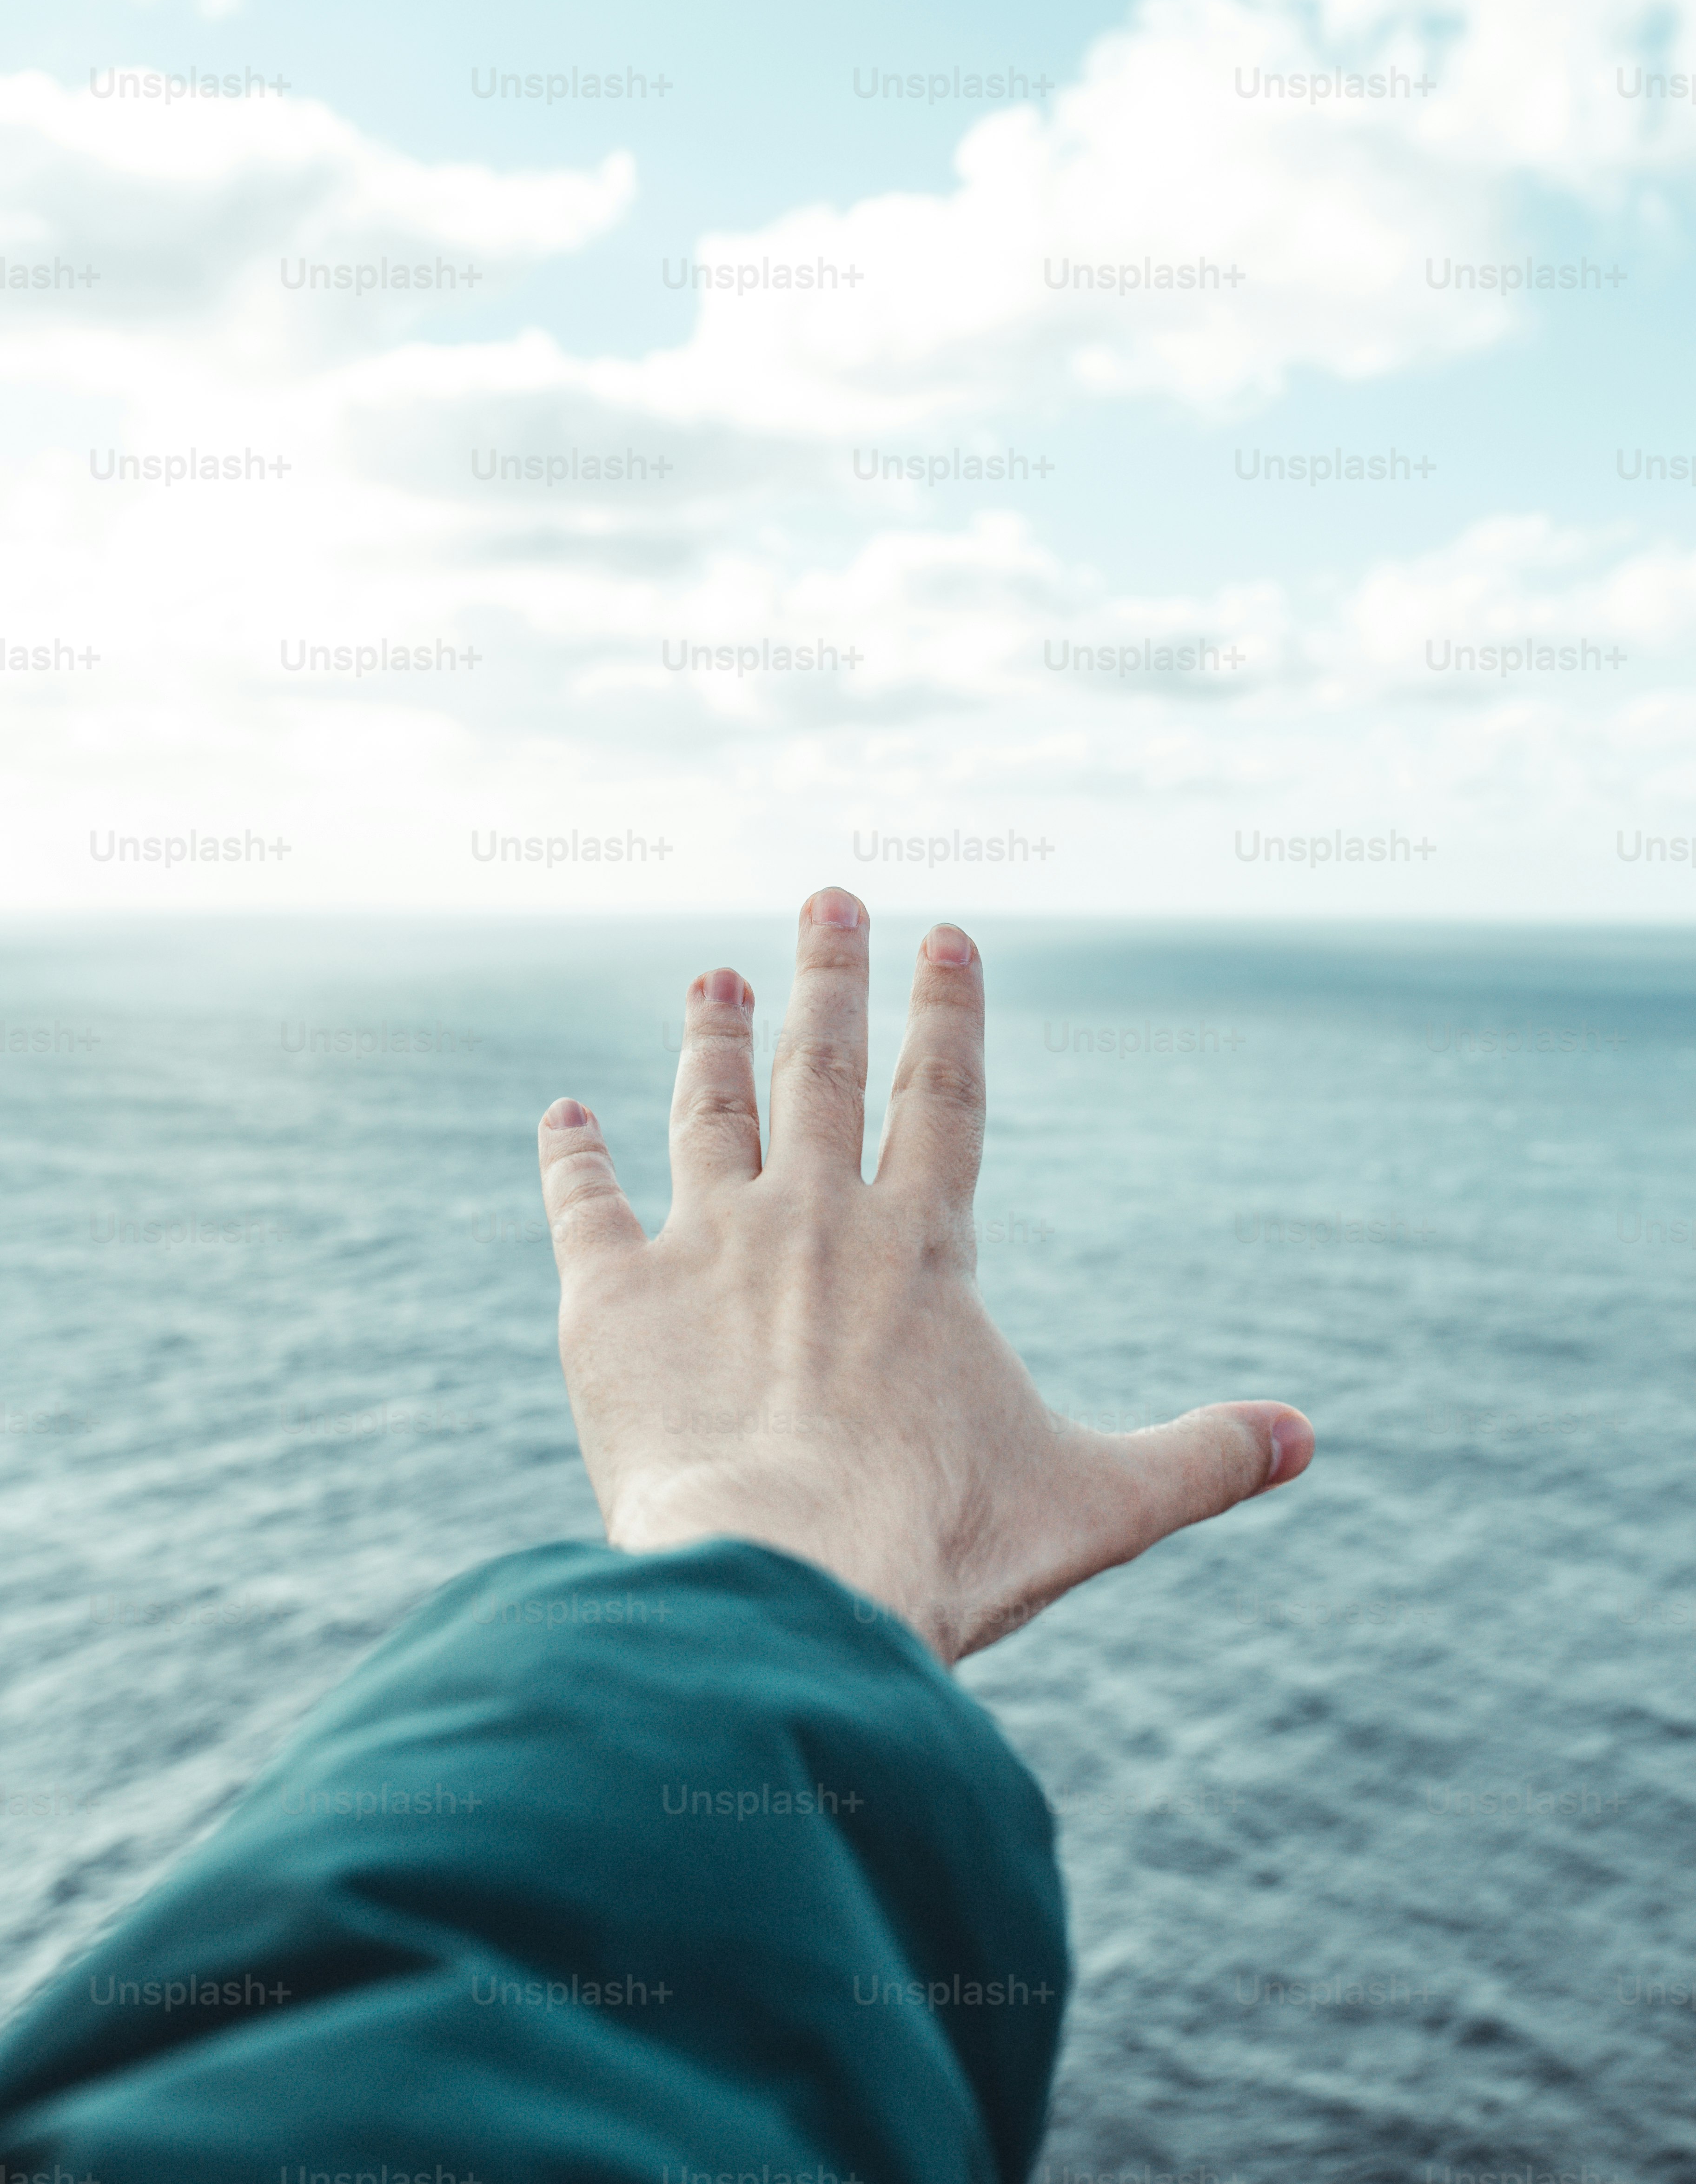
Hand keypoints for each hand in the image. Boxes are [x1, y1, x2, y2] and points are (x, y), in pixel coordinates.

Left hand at [537, 888, 1312, 1665]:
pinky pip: (585, 1206)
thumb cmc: (940, 1542)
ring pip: (708, 1112)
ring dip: (713, 1038)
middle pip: (819, 1068)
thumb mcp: (1096, 1501)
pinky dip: (572, 1158)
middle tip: (828, 895)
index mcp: (920, 1247)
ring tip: (715, 976)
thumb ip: (1200, 1459)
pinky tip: (563, 1116)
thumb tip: (1306, 1438)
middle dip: (829, 975)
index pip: (940, 1095)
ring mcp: (706, 1247)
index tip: (944, 932)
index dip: (946, 1011)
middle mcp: (811, 1219)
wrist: (782, 1581)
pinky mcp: (612, 1299)